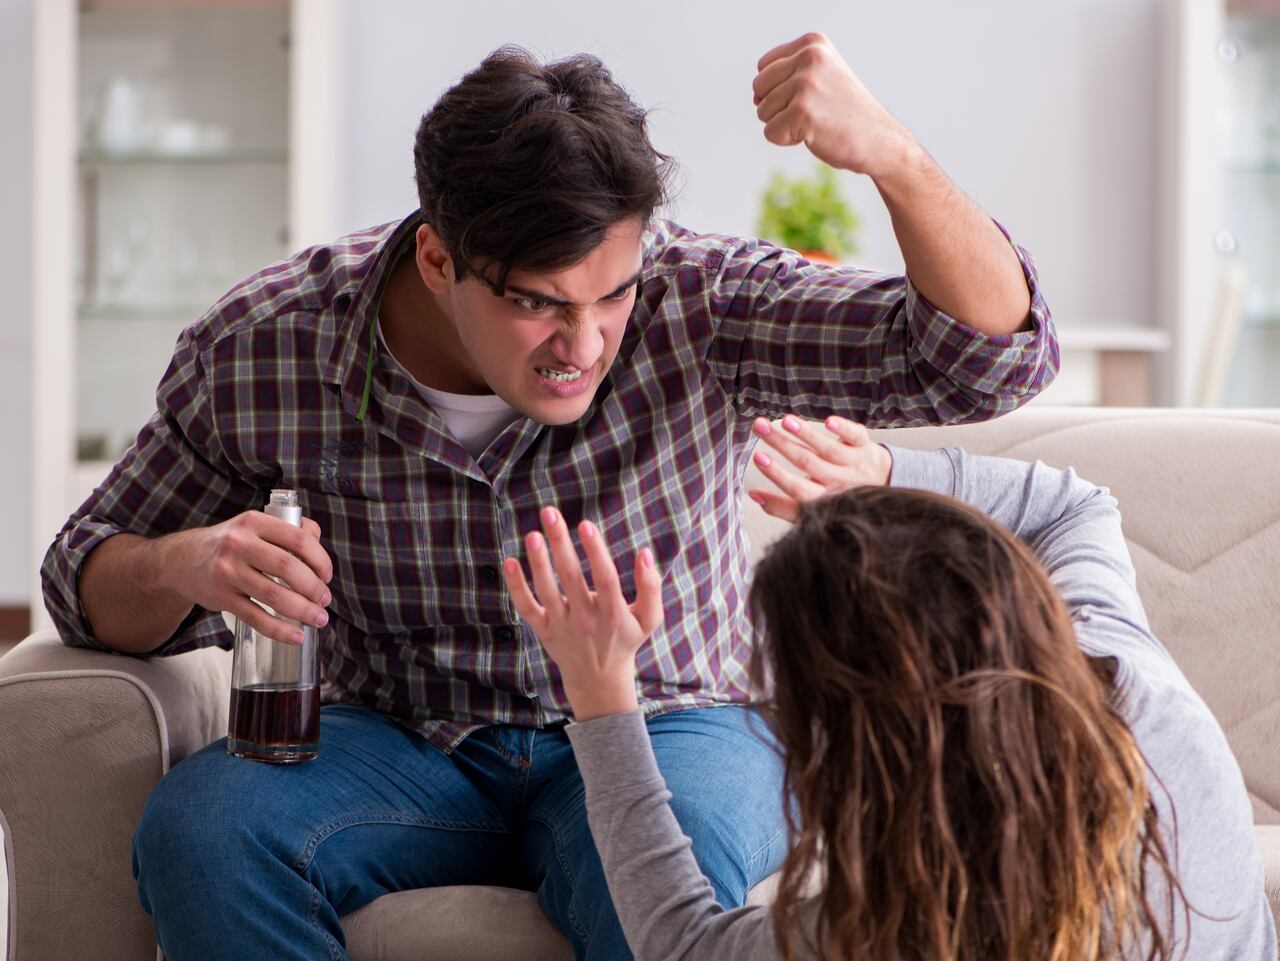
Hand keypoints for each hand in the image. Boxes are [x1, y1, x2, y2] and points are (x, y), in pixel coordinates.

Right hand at [160, 511, 331, 644]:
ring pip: (274, 595)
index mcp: (254, 523)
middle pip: (288, 567)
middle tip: (325, 600)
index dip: (320, 559)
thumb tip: (318, 543)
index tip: (327, 575)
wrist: (181, 561)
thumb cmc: (230, 544)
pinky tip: (296, 636)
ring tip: (319, 619)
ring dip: (303, 610)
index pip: (297, 539)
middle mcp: (239, 544)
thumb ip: (289, 530)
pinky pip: (255, 617)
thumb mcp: (255, 527)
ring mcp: (228, 572)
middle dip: (314, 587)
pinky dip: (279, 629)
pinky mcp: (221, 597)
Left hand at [503, 507, 662, 720]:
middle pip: (571, 577)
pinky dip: (516, 587)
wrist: (599, 680)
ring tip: (532, 535)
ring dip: (538, 562)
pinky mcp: (544, 631)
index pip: (605, 578)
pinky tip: (510, 562)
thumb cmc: (625, 639)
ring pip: (547, 591)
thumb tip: (645, 552)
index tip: (586, 524)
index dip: (595, 551)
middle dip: (560, 543)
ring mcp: (562, 626)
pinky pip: (527, 608)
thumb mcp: (648, 618)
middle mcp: (586, 620)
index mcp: (614, 614)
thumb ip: (651, 586)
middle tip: (550, 513)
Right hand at [748, 414, 891, 521]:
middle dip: (781, 444)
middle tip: (760, 428)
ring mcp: (854, 464)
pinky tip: (828, 421)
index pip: (797, 489)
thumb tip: (752, 495)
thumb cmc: (836, 496)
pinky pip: (855, 436)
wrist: (880, 485)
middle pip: (807, 463)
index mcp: (824, 500)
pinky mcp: (865, 446)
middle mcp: (839, 482)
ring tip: (785, 420)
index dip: (777, 474)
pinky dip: (843, 429)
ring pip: (828, 449)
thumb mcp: (812, 508)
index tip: (758, 458)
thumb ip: (783, 506)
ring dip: (806, 434)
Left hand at [753, 32, 913, 178]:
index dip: (778, 90)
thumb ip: (786, 76)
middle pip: (758, 88)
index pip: (763, 68)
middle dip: (776, 107)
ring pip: (762, 112)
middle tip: (811, 112)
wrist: (878, 140)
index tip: (810, 96)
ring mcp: (806, 83)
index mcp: (812, 43)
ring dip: (784, 125)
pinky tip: (813, 135)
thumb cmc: (844, 113)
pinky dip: (786, 140)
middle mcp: (809, 57)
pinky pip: (770, 133)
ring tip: (816, 122)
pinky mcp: (802, 112)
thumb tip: (755, 97)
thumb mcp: (820, 77)